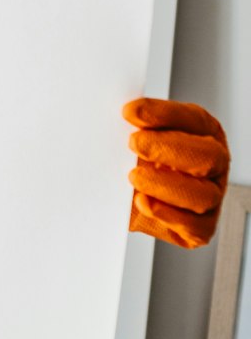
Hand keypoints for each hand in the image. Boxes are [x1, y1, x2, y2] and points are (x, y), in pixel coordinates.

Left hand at [123, 98, 229, 248]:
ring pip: (203, 195)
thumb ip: (138, 129)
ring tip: (134, 177)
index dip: (162, 114)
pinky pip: (193, 226)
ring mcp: (212, 196)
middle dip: (168, 148)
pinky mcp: (201, 226)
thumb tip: (123, 118)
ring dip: (165, 185)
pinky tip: (143, 202)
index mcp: (204, 133)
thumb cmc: (147, 161)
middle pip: (207, 156)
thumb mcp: (143, 138)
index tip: (130, 112)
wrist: (141, 199)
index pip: (191, 119)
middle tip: (134, 143)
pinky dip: (166, 215)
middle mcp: (214, 164)